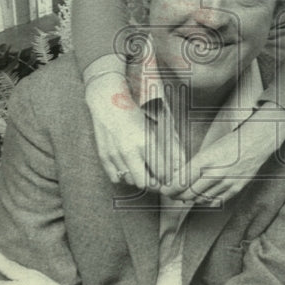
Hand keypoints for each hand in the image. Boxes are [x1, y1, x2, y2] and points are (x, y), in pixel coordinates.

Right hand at [85, 70, 183, 187]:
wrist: (107, 101)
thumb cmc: (136, 109)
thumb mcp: (158, 122)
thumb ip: (171, 143)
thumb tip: (181, 162)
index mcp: (146, 141)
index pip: (162, 172)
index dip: (168, 176)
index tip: (169, 174)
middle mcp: (129, 151)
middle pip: (145, 183)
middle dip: (154, 181)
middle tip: (157, 175)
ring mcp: (114, 155)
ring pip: (131, 181)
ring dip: (138, 178)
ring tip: (142, 167)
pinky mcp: (104, 156)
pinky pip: (116, 178)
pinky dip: (124, 176)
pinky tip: (128, 165)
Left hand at [160, 121, 278, 205]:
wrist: (256, 142)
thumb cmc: (231, 142)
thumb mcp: (208, 150)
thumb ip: (195, 165)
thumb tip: (180, 178)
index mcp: (205, 160)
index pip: (181, 181)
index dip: (169, 189)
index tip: (163, 190)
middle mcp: (215, 173)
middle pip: (188, 193)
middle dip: (176, 195)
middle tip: (171, 194)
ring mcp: (226, 183)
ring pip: (200, 199)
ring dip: (190, 198)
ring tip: (184, 195)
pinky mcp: (235, 189)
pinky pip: (215, 201)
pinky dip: (205, 200)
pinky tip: (201, 196)